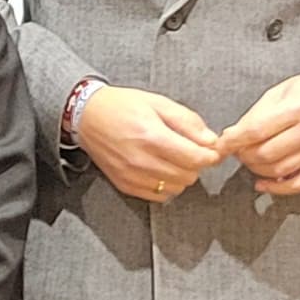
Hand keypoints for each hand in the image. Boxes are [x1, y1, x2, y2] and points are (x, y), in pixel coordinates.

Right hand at [74, 83, 223, 202]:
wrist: (87, 117)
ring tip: (172, 158)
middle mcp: (141, 160)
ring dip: (180, 175)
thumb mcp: (158, 103)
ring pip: (175, 188)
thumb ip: (187, 122)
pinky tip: (159, 168)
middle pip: (188, 176)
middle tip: (189, 150)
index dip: (210, 156)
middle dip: (195, 164)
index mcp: (151, 136)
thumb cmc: (122, 106)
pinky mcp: (125, 185)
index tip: (212, 151)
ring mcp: (132, 175)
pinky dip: (165, 185)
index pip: (194, 158)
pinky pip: (159, 196)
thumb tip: (210, 140)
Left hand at [214, 67, 299, 197]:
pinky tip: (263, 183)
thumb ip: (256, 114)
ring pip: (277, 170)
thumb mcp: (281, 91)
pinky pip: (297, 185)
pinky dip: (276, 189)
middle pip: (265, 154)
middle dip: (243, 155)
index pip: (256, 131)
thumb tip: (232, 136)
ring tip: (249, 159)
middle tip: (237, 150)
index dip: (233, 141)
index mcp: (297, 108)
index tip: (222, 144)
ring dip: (256, 169)